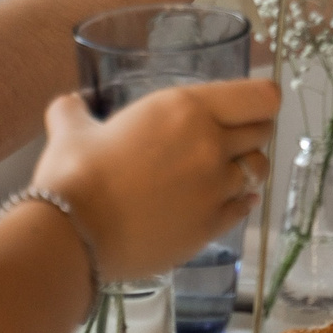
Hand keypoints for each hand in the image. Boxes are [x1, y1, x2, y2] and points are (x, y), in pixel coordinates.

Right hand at [32, 79, 274, 280]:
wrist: (72, 236)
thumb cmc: (74, 175)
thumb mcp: (71, 131)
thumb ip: (74, 111)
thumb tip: (69, 103)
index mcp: (186, 109)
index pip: (261, 96)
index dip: (260, 101)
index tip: (246, 107)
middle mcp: (211, 144)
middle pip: (263, 131)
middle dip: (251, 133)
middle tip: (229, 138)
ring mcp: (216, 188)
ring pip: (258, 171)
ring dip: (246, 169)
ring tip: (223, 172)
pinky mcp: (211, 226)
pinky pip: (244, 207)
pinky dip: (239, 202)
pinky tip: (222, 201)